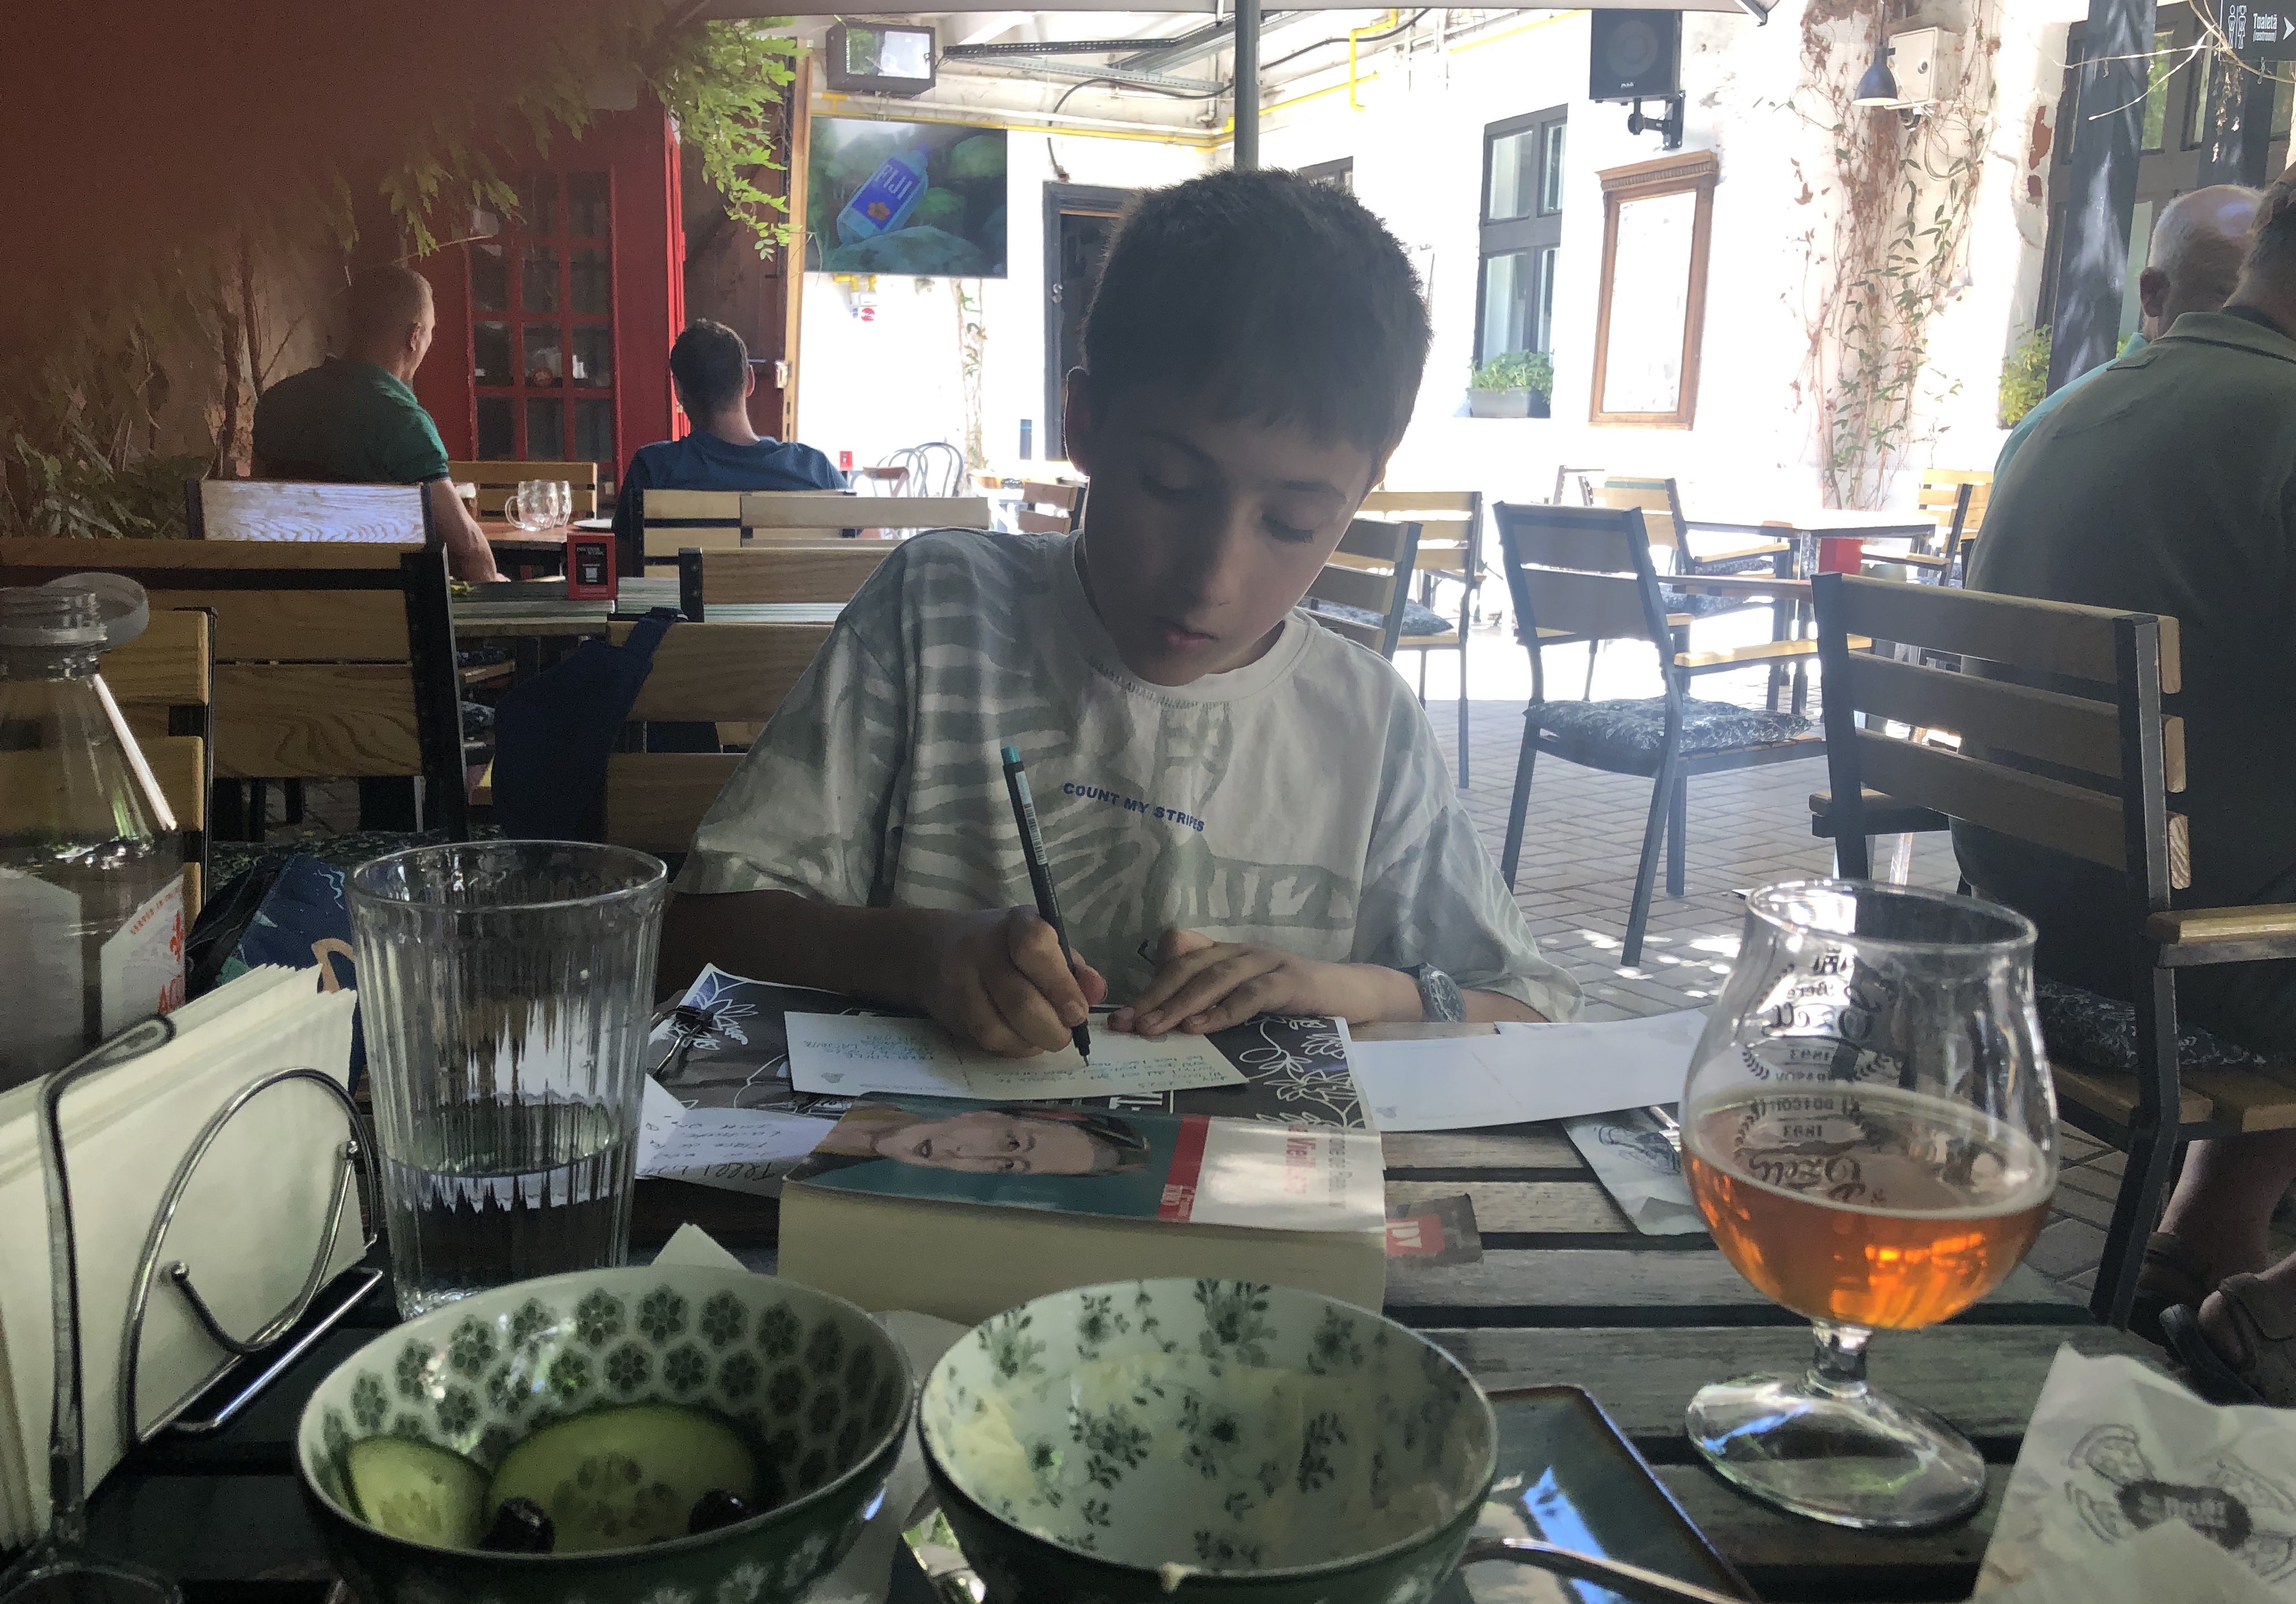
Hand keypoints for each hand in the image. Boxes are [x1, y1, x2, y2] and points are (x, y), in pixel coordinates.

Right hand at [911, 907, 1106, 1056]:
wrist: (933, 950)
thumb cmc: (1004, 945)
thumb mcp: (1042, 942)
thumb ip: (1072, 968)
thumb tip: (1097, 991)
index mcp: (1016, 924)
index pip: (1035, 947)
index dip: (1060, 985)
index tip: (1078, 1012)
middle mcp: (982, 948)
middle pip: (1019, 1000)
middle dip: (1052, 1028)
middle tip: (1067, 1032)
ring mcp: (960, 981)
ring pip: (1000, 1029)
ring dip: (1032, 1042)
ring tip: (1045, 1035)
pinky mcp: (950, 1011)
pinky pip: (986, 1042)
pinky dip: (1013, 1047)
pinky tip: (1022, 1038)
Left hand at [1110, 929, 1410, 1035]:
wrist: (1358, 994)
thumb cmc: (1299, 1003)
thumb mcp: (1250, 1000)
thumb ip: (1216, 1002)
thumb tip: (1171, 1022)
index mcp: (1230, 955)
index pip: (1180, 960)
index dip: (1150, 985)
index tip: (1122, 1017)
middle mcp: (1244, 952)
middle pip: (1189, 967)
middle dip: (1155, 996)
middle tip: (1128, 1025)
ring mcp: (1269, 963)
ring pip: (1214, 977)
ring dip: (1180, 1003)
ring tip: (1154, 1028)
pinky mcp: (1292, 981)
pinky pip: (1251, 994)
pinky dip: (1223, 1010)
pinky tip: (1200, 1027)